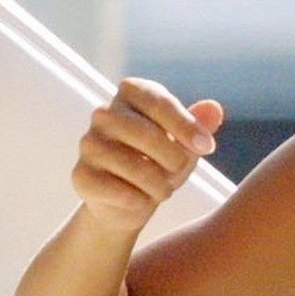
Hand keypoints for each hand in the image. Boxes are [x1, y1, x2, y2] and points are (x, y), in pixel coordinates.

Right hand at [71, 78, 224, 232]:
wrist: (130, 201)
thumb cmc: (161, 162)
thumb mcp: (185, 144)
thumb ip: (199, 125)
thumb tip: (214, 109)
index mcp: (130, 94)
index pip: (157, 101)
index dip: (185, 125)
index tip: (207, 147)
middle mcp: (104, 114)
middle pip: (145, 133)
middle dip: (173, 159)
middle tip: (179, 171)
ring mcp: (88, 144)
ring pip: (133, 166)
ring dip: (159, 185)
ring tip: (163, 190)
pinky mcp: (81, 175)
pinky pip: (118, 191)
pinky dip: (139, 201)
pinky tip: (141, 200)